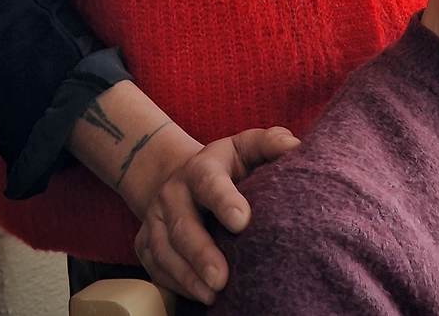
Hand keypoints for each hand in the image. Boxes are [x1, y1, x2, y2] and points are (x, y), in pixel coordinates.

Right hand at [134, 126, 299, 304]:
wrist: (179, 177)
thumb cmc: (225, 167)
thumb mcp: (246, 147)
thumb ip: (270, 143)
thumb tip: (294, 147)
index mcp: (200, 167)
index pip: (209, 182)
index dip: (223, 200)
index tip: (242, 221)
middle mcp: (173, 192)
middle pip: (183, 225)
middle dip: (201, 253)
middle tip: (222, 278)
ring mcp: (156, 219)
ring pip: (164, 251)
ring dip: (187, 276)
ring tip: (211, 295)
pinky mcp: (145, 243)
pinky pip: (155, 268)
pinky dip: (174, 285)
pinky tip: (196, 296)